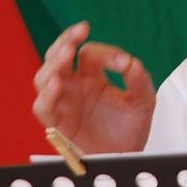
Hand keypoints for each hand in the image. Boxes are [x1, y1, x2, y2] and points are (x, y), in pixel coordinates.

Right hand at [32, 21, 155, 153]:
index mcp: (92, 75)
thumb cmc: (130, 126)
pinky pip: (43, 107)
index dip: (105, 53)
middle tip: (78, 32)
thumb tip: (131, 63)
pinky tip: (57, 84)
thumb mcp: (143, 99)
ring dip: (53, 63)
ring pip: (44, 77)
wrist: (126, 155)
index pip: (88, 54)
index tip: (122, 63)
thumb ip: (139, 79)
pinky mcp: (58, 122)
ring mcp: (63, 102)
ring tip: (67, 53)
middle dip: (65, 40)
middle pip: (58, 56)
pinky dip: (46, 95)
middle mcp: (74, 85)